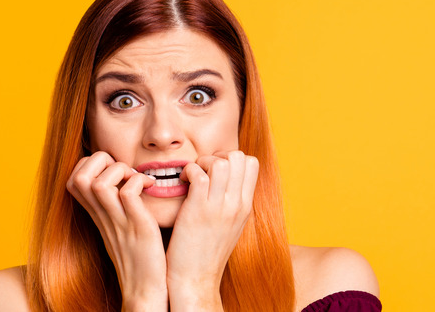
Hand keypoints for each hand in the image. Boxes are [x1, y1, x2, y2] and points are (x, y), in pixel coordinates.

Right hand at [66, 151, 168, 311]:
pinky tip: (150, 187)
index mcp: (96, 214)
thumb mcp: (117, 226)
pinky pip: (128, 193)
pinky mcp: (137, 226)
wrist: (145, 288)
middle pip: (79, 175)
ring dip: (121, 170)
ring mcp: (118, 221)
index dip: (91, 164)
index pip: (74, 177)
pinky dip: (139, 181)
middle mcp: (102, 215)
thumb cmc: (137, 254)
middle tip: (125, 171)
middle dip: (102, 161)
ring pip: (99, 182)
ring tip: (137, 178)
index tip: (114, 170)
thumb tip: (120, 179)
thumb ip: (113, 203)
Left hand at [165, 150, 259, 310]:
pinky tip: (182, 182)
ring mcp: (218, 207)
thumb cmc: (207, 252)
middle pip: (238, 156)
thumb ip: (233, 203)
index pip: (251, 163)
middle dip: (217, 155)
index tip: (215, 170)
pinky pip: (198, 173)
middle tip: (203, 170)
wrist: (195, 279)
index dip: (231, 158)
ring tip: (192, 175)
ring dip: (202, 161)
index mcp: (246, 206)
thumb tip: (228, 181)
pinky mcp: (197, 210)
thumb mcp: (231, 226)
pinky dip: (188, 170)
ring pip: (219, 161)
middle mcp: (236, 204)